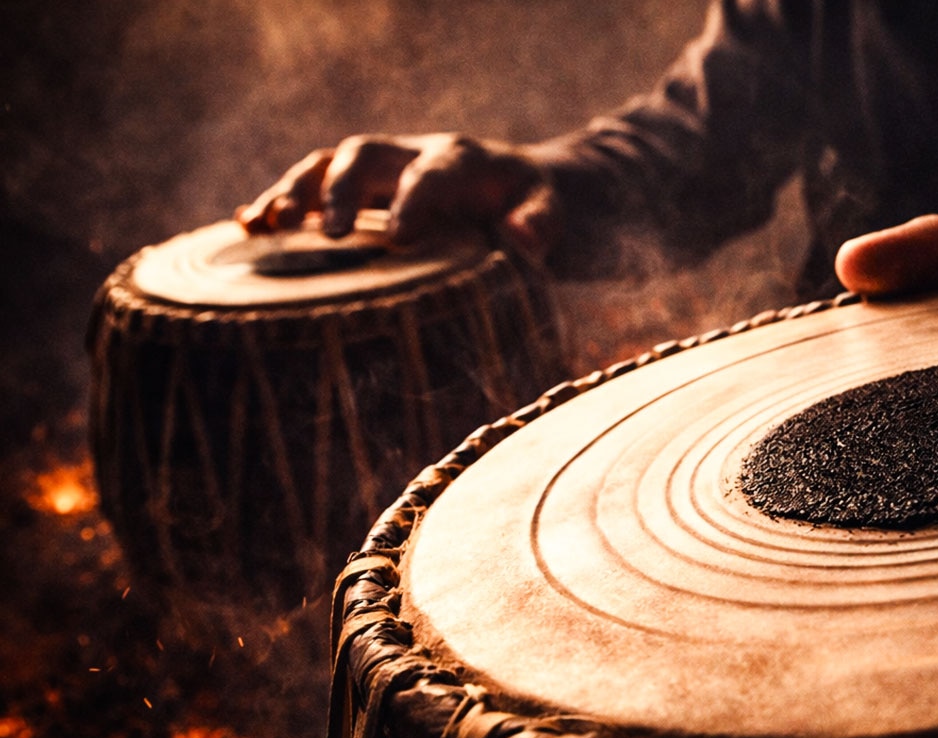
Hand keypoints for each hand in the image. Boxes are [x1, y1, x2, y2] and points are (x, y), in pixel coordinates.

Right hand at [236, 133, 558, 256]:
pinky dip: (276, 202)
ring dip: (291, 192)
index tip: (398, 239)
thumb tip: (522, 237)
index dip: (412, 200)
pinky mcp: (352, 187)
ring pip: (322, 165)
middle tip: (323, 234)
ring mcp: (374, 168)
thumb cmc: (526, 204)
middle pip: (360, 155)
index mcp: (456, 158)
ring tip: (264, 226)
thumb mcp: (546, 210)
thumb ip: (540, 222)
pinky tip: (245, 228)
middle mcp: (406, 153)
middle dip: (338, 190)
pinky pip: (306, 185)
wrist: (507, 185)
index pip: (429, 173)